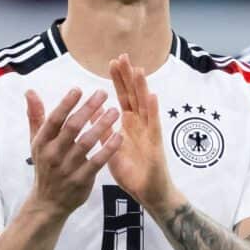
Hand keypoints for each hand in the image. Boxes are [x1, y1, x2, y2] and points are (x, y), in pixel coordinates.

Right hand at [25, 88, 121, 219]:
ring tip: (115, 111)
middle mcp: (53, 154)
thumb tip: (30, 91)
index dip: (66, 104)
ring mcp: (67, 168)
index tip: (78, 89)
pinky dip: (108, 149)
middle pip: (72, 127)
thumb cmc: (45, 165)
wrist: (48, 202)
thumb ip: (36, 116)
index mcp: (42, 142)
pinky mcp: (81, 180)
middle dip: (88, 109)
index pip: (54, 119)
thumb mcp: (36, 142)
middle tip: (103, 93)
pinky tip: (119, 136)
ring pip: (86, 143)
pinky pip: (97, 162)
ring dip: (101, 125)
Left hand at [107, 54, 179, 211]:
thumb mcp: (112, 148)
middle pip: (134, 96)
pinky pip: (154, 125)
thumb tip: (93, 112)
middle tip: (123, 56)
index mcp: (129, 124)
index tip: (112, 62)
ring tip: (138, 69)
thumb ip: (104, 130)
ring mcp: (149, 132)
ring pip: (145, 105)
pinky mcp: (156, 145)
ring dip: (142, 87)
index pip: (123, 97)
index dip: (118, 80)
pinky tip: (152, 96)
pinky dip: (153, 110)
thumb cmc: (132, 172)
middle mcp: (140, 124)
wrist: (148, 193)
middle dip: (128, 76)